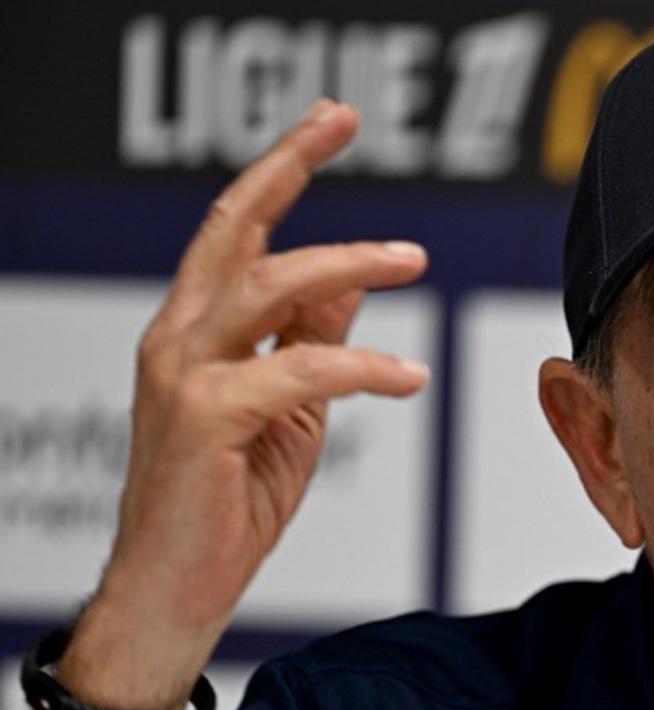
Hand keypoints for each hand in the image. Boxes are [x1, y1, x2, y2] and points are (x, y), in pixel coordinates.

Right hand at [95, 99, 428, 642]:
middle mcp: (178, 337)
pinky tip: (411, 379)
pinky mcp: (204, 418)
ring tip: (413, 260)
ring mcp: (183, 374)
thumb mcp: (289, 407)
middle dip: (288, 163)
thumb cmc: (228, 500)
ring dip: (348, 262)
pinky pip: (298, 370)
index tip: (328, 122)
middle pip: (234, 225)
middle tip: (342, 116)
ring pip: (266, 284)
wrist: (180, 588)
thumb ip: (312, 339)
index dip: (282, 169)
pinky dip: (362, 368)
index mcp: (195, 329)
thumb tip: (352, 281)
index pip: (238, 229)